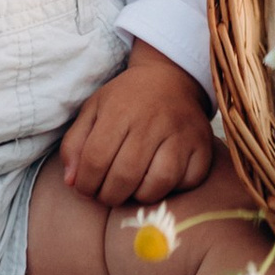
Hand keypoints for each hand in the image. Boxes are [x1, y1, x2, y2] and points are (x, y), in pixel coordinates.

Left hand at [58, 41, 217, 207]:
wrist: (172, 78)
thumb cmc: (127, 99)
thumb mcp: (94, 109)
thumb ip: (75, 144)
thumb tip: (72, 182)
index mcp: (120, 110)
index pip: (95, 160)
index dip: (85, 184)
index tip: (86, 188)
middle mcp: (152, 121)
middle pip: (124, 177)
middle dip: (108, 196)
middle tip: (107, 194)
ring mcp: (181, 133)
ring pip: (156, 184)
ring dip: (139, 196)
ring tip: (132, 189)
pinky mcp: (202, 146)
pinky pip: (187, 182)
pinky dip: (172, 190)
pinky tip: (159, 179)